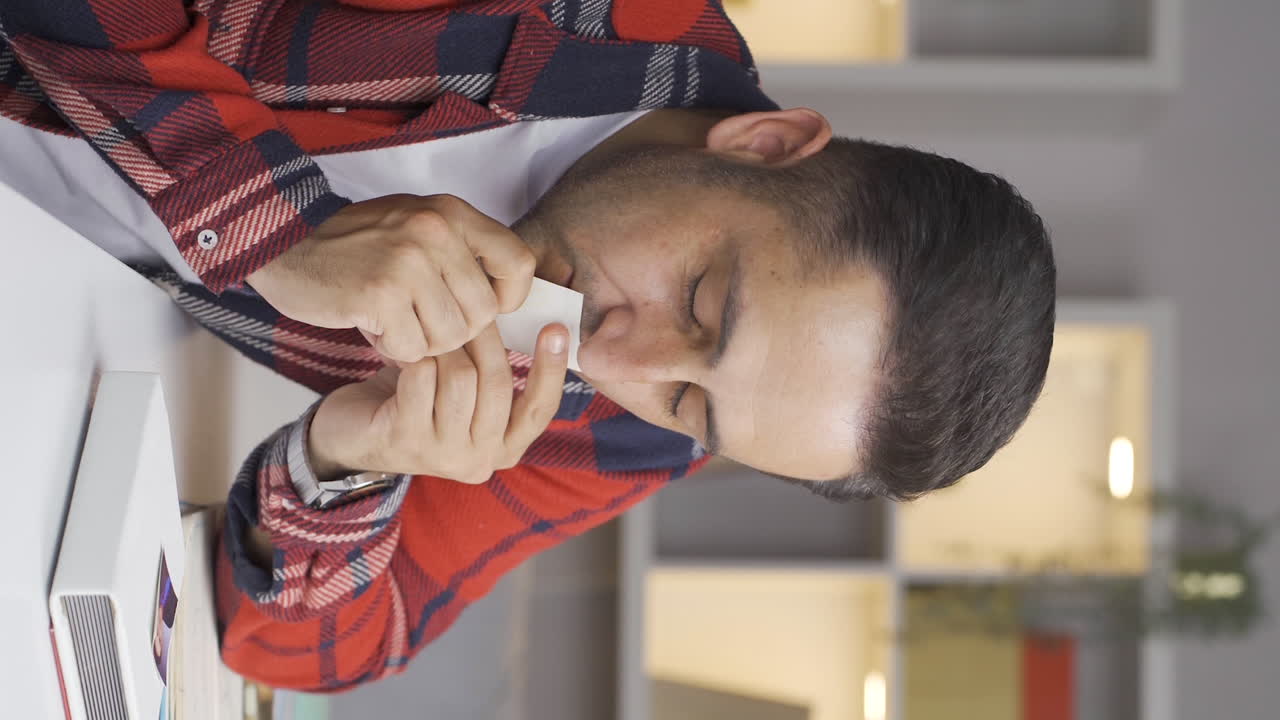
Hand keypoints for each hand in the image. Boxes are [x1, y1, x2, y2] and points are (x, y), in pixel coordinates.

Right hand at [247, 194, 535, 362]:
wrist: (283, 243)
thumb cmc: (355, 244)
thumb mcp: (416, 227)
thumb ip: (461, 254)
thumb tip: (504, 305)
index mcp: (452, 213)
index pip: (518, 263)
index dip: (507, 297)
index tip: (481, 307)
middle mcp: (435, 231)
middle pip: (483, 313)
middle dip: (454, 329)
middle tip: (418, 318)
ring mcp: (408, 262)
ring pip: (450, 336)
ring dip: (422, 341)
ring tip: (394, 319)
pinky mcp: (379, 294)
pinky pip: (413, 348)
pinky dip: (393, 347)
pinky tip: (373, 325)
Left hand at [307, 322, 568, 483]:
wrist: (350, 432)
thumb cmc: (419, 399)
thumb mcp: (467, 389)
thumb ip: (497, 370)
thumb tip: (528, 318)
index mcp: (504, 449)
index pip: (540, 409)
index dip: (552, 367)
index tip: (558, 328)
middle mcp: (480, 460)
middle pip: (498, 384)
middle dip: (485, 339)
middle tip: (470, 311)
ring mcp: (443, 456)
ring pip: (462, 378)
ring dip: (445, 347)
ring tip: (431, 337)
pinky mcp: (406, 442)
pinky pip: (422, 378)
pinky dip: (414, 357)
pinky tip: (405, 354)